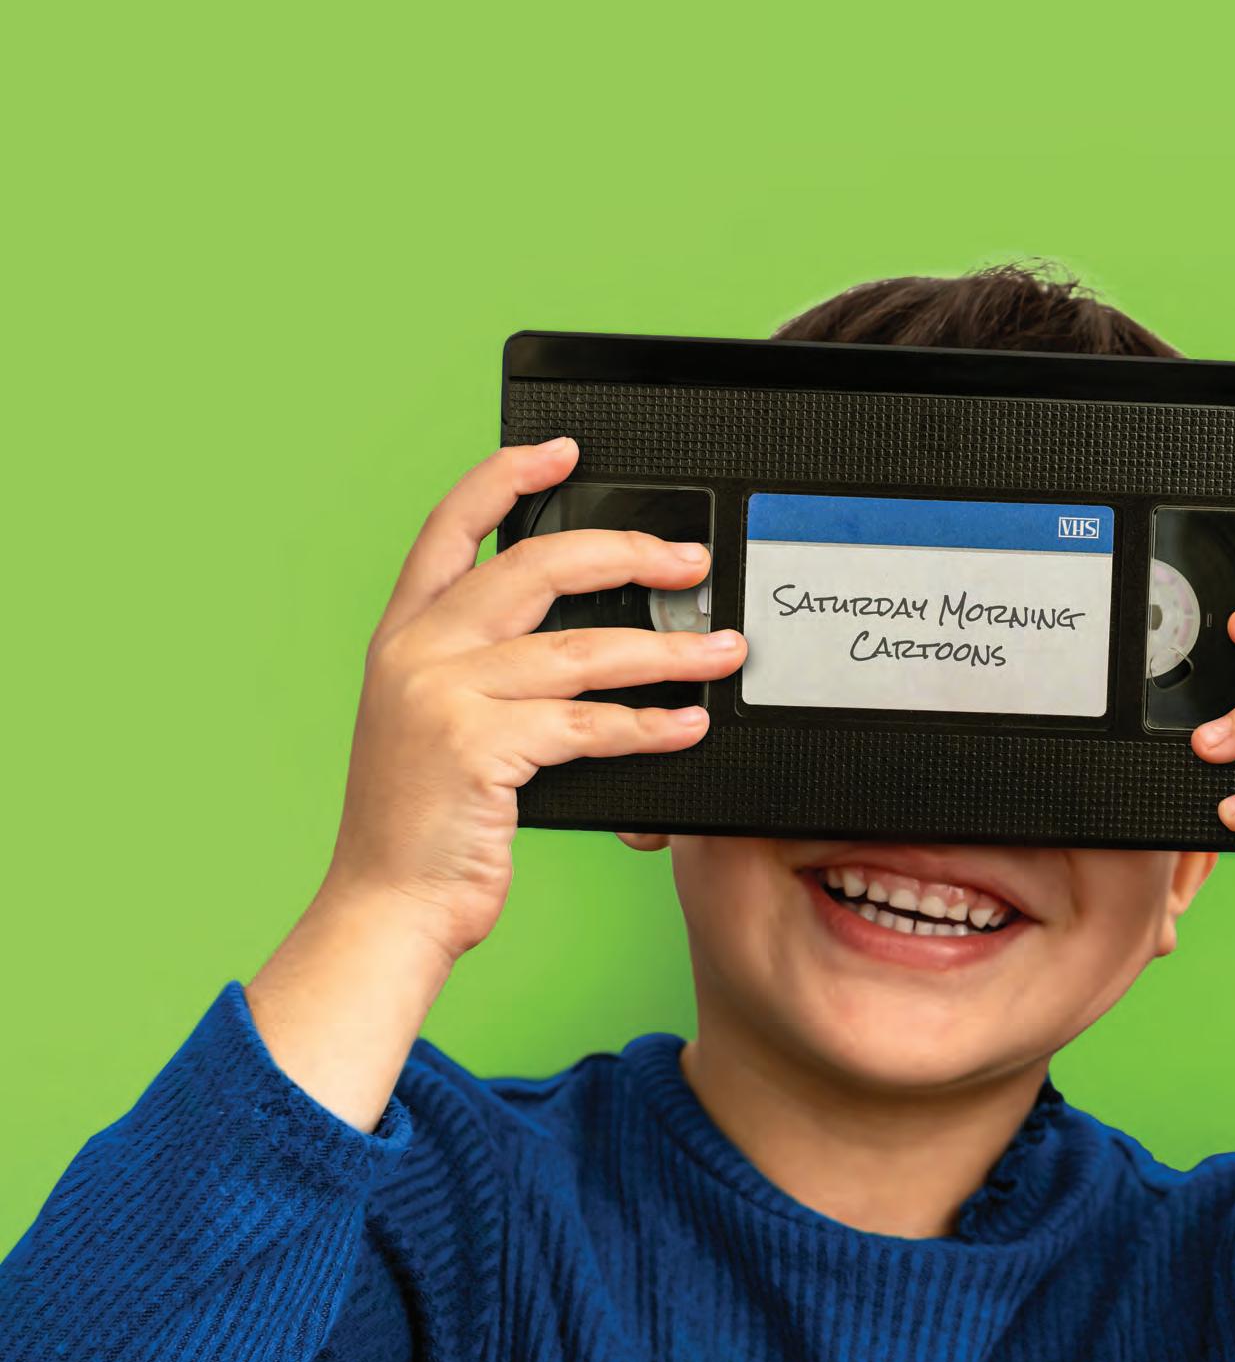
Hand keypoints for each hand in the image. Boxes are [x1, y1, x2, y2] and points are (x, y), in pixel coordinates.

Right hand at [325, 435, 747, 964]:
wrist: (387, 908)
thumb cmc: (424, 828)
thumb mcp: (433, 727)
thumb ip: (484, 673)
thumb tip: (586, 641)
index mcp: (403, 636)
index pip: (451, 527)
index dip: (508, 479)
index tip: (564, 453)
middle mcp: (416, 652)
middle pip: (534, 568)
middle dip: (625, 555)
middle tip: (688, 563)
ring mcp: (441, 696)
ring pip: (580, 649)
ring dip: (665, 651)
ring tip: (721, 652)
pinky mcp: (476, 747)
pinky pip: (588, 722)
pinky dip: (647, 724)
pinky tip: (686, 724)